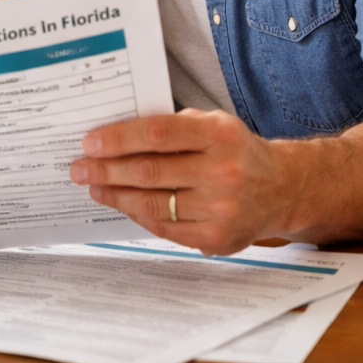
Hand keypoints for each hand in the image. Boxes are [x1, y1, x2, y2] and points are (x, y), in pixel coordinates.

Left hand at [69, 109, 295, 254]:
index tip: (90, 142)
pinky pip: (165, 227)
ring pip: (152, 203)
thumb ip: (170, 127)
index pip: (158, 134)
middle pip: (149, 172)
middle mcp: (223, 173)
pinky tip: (121, 203)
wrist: (283, 188)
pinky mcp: (218, 238)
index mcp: (219, 135)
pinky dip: (137, 215)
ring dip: (115, 195)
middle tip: (78, 168)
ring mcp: (222, 210)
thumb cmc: (234, 149)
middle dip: (105, 170)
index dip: (118, 138)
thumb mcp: (211, 123)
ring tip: (92, 186)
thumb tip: (114, 135)